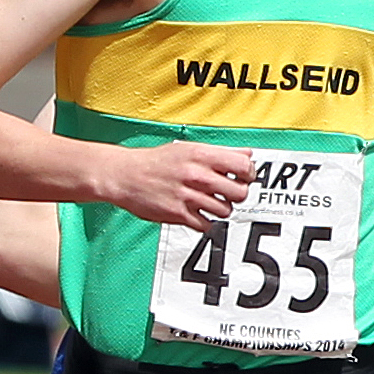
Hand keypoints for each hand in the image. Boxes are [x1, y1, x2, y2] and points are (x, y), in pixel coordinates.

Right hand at [111, 140, 252, 227]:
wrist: (125, 175)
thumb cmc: (156, 162)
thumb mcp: (188, 148)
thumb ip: (220, 152)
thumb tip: (247, 153)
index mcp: (201, 155)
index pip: (244, 165)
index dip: (248, 173)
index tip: (242, 177)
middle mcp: (196, 175)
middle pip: (239, 192)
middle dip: (236, 194)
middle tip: (227, 193)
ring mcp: (188, 195)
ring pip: (225, 210)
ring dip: (220, 209)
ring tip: (209, 202)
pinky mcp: (178, 214)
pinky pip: (206, 225)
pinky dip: (205, 221)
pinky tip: (197, 212)